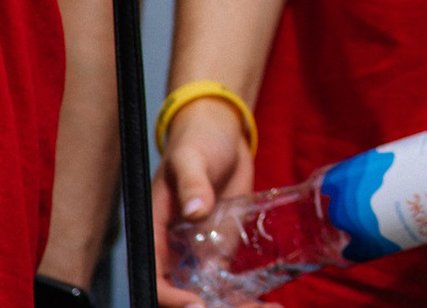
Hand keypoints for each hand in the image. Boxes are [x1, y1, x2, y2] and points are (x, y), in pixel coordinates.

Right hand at [151, 96, 253, 305]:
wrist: (221, 135)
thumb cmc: (197, 142)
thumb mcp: (191, 158)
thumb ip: (191, 183)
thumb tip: (194, 210)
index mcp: (155, 231)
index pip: (154, 274)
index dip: (171, 295)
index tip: (196, 304)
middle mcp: (174, 250)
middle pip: (183, 292)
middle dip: (209, 306)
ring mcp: (199, 253)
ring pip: (209, 293)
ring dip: (234, 306)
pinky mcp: (221, 250)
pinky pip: (229, 283)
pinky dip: (246, 297)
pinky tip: (272, 304)